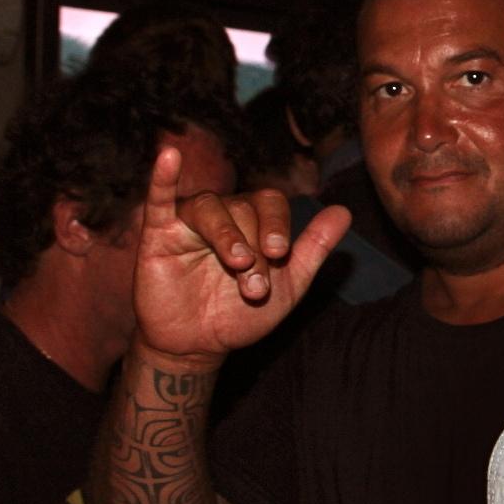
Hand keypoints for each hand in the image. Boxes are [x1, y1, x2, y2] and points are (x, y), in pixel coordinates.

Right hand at [134, 144, 349, 364]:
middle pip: (242, 210)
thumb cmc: (241, 314)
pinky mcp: (158, 234)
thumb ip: (314, 248)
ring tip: (237, 262)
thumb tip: (344, 211)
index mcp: (254, 221)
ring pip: (209, 207)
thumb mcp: (287, 286)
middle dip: (254, 248)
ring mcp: (189, 222)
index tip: (279, 253)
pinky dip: (162, 178)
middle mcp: (223, 214)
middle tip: (255, 287)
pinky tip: (169, 157)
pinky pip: (159, 199)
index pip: (270, 203)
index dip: (277, 224)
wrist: (199, 346)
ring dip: (226, 234)